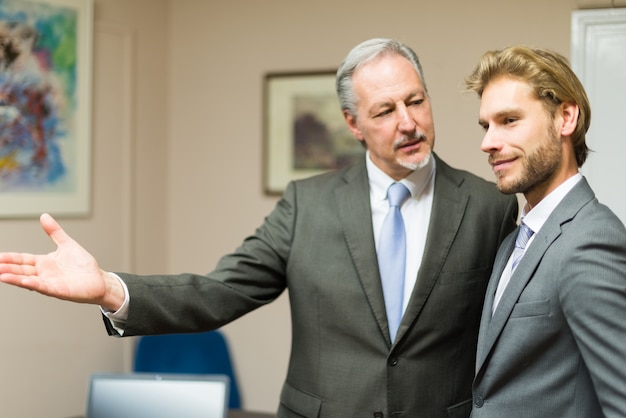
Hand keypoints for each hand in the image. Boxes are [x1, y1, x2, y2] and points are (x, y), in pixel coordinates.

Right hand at [0, 213, 123, 310]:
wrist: (99, 280)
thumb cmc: (83, 265)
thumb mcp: (67, 244)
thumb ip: (54, 232)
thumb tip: (44, 215)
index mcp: (43, 262)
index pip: (22, 259)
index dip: (9, 258)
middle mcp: (43, 273)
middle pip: (20, 270)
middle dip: (6, 268)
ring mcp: (50, 283)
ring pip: (28, 280)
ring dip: (14, 278)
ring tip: (0, 274)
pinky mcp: (58, 290)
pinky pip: (43, 287)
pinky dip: (33, 284)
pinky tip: (24, 282)